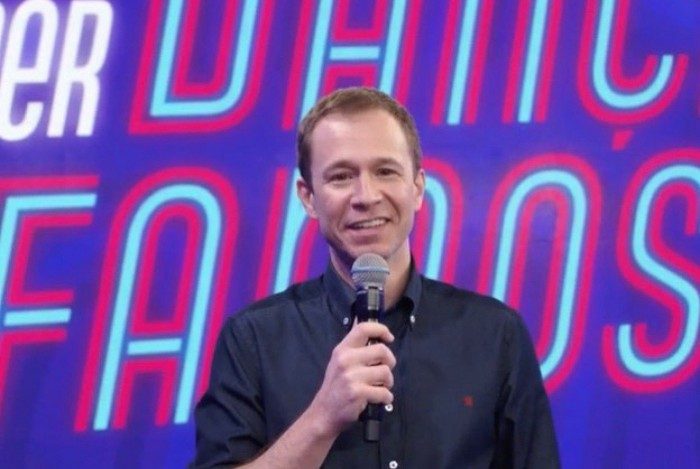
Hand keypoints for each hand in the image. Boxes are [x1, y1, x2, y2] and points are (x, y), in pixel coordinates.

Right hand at [307, 321, 395, 437]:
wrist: (324, 412)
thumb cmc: (335, 386)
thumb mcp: (339, 362)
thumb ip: (355, 350)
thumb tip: (376, 335)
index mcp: (342, 349)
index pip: (363, 328)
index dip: (381, 329)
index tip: (389, 338)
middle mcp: (346, 360)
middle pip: (382, 350)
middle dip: (390, 361)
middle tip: (385, 371)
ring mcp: (352, 376)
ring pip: (385, 372)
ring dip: (388, 382)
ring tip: (380, 387)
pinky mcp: (358, 393)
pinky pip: (384, 392)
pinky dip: (386, 397)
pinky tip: (380, 399)